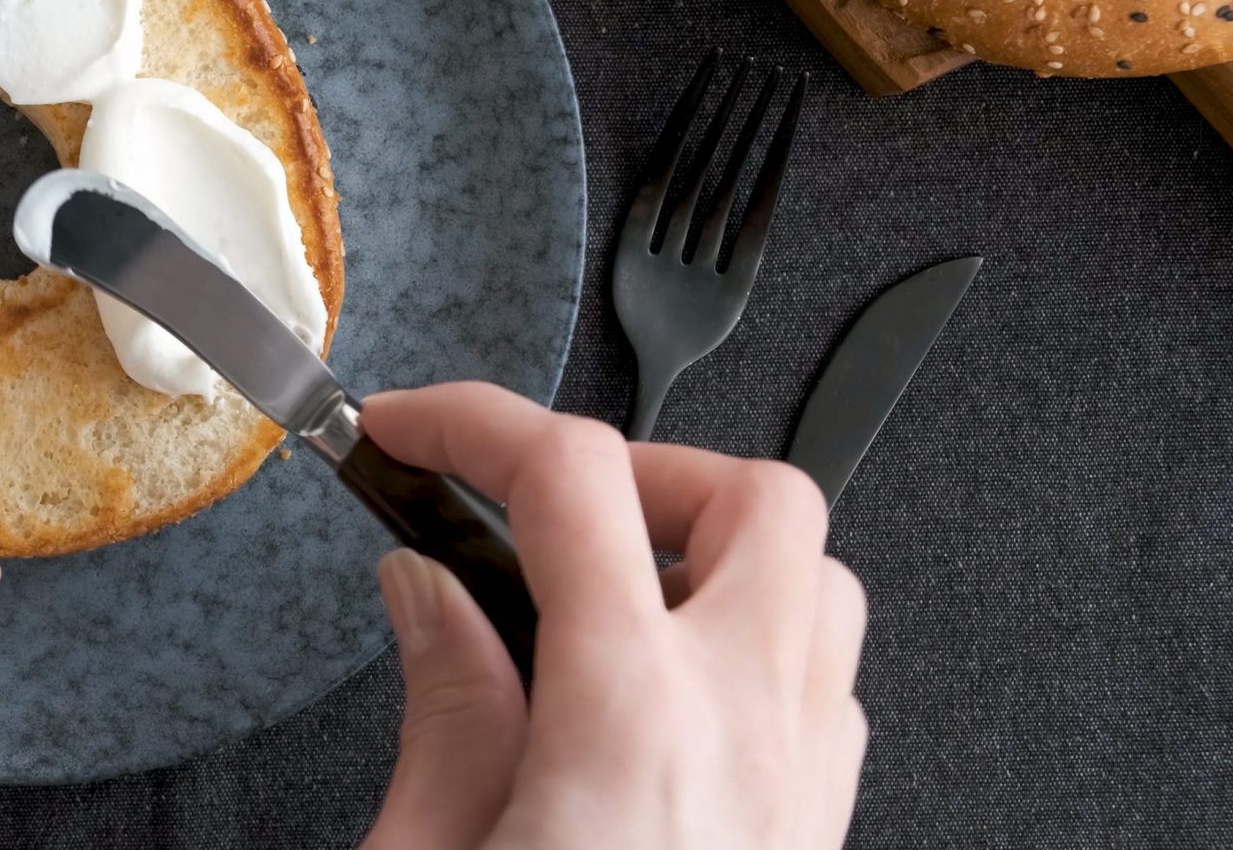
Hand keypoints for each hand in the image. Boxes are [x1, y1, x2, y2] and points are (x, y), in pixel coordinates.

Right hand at [359, 383, 866, 849]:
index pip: (569, 477)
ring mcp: (803, 776)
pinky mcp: (821, 825)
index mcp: (631, 713)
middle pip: (749, 493)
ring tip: (605, 600)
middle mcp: (745, 725)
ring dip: (712, 556)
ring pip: (814, 579)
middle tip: (535, 513)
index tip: (408, 430)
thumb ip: (443, 710)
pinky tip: (662, 697)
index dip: (470, 422)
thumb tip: (428, 591)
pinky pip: (824, 682)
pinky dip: (746, 650)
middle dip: (634, 469)